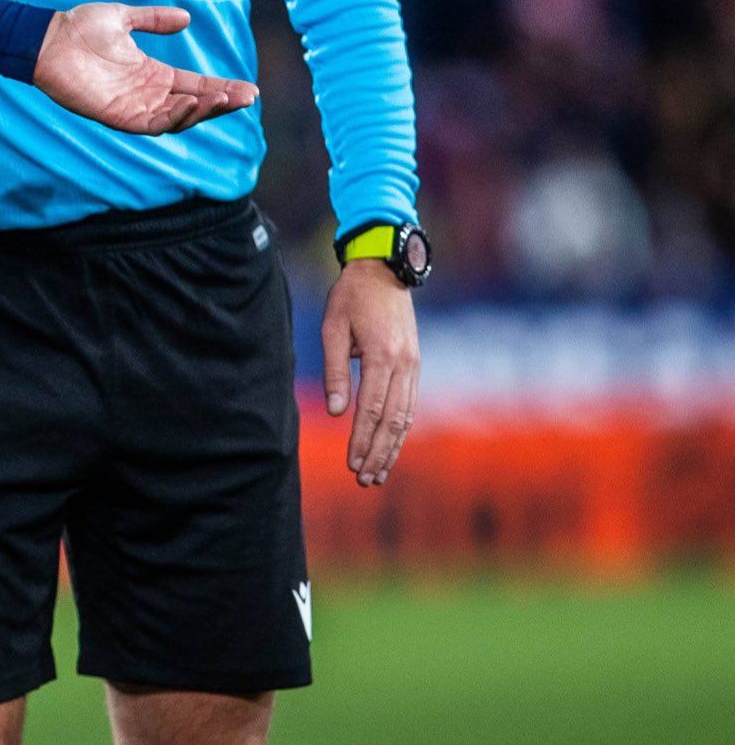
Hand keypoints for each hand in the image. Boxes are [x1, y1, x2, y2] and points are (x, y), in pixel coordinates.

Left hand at [33, 4, 257, 134]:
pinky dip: (174, 117)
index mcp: (152, 74)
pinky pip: (152, 125)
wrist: (47, 38)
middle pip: (193, 105)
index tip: (250, 89)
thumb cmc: (78, 28)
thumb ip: (153, 19)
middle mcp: (147, 94)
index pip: (196, 85)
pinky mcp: (117, 116)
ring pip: (178, 118)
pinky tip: (191, 102)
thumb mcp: (124, 18)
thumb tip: (186, 18)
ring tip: (224, 98)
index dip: (222, 88)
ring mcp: (133, 107)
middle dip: (222, 103)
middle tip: (248, 97)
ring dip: (203, 111)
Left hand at [321, 258, 419, 486]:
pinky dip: (401, 429)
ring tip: (377, 473)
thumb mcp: (333, 328)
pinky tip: (391, 446)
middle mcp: (404, 365)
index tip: (351, 463)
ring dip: (392, 447)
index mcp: (383, 356)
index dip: (361, 440)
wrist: (384, 269)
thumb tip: (335, 412)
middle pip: (392, 421)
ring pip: (405, 417)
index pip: (371, 410)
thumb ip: (335, 371)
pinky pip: (410, 404)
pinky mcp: (416, 364)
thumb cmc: (351, 297)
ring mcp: (414, 366)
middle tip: (364, 479)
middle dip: (378, 453)